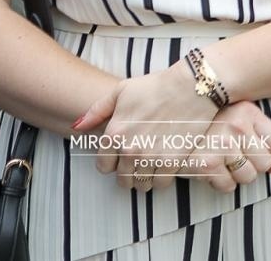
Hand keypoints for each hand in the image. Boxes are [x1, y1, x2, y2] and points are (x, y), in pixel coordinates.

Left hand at [77, 63, 224, 184]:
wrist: (193, 86)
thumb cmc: (156, 86)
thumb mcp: (121, 91)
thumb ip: (96, 111)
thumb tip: (77, 127)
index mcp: (114, 134)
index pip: (104, 166)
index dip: (111, 163)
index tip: (120, 158)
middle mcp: (130, 149)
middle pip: (123, 179)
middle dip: (128, 174)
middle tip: (137, 165)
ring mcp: (152, 157)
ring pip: (142, 184)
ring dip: (145, 179)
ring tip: (151, 168)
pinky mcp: (173, 160)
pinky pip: (162, 183)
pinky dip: (162, 179)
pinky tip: (165, 167)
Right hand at [183, 101, 270, 193]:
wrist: (169, 124)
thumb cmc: (209, 125)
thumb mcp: (240, 123)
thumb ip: (265, 144)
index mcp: (247, 112)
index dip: (267, 152)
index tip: (251, 148)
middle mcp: (236, 126)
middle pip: (265, 163)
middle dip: (252, 164)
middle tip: (234, 156)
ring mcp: (221, 145)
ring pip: (248, 177)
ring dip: (236, 175)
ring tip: (222, 161)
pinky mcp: (205, 163)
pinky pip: (228, 186)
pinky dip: (221, 182)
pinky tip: (211, 168)